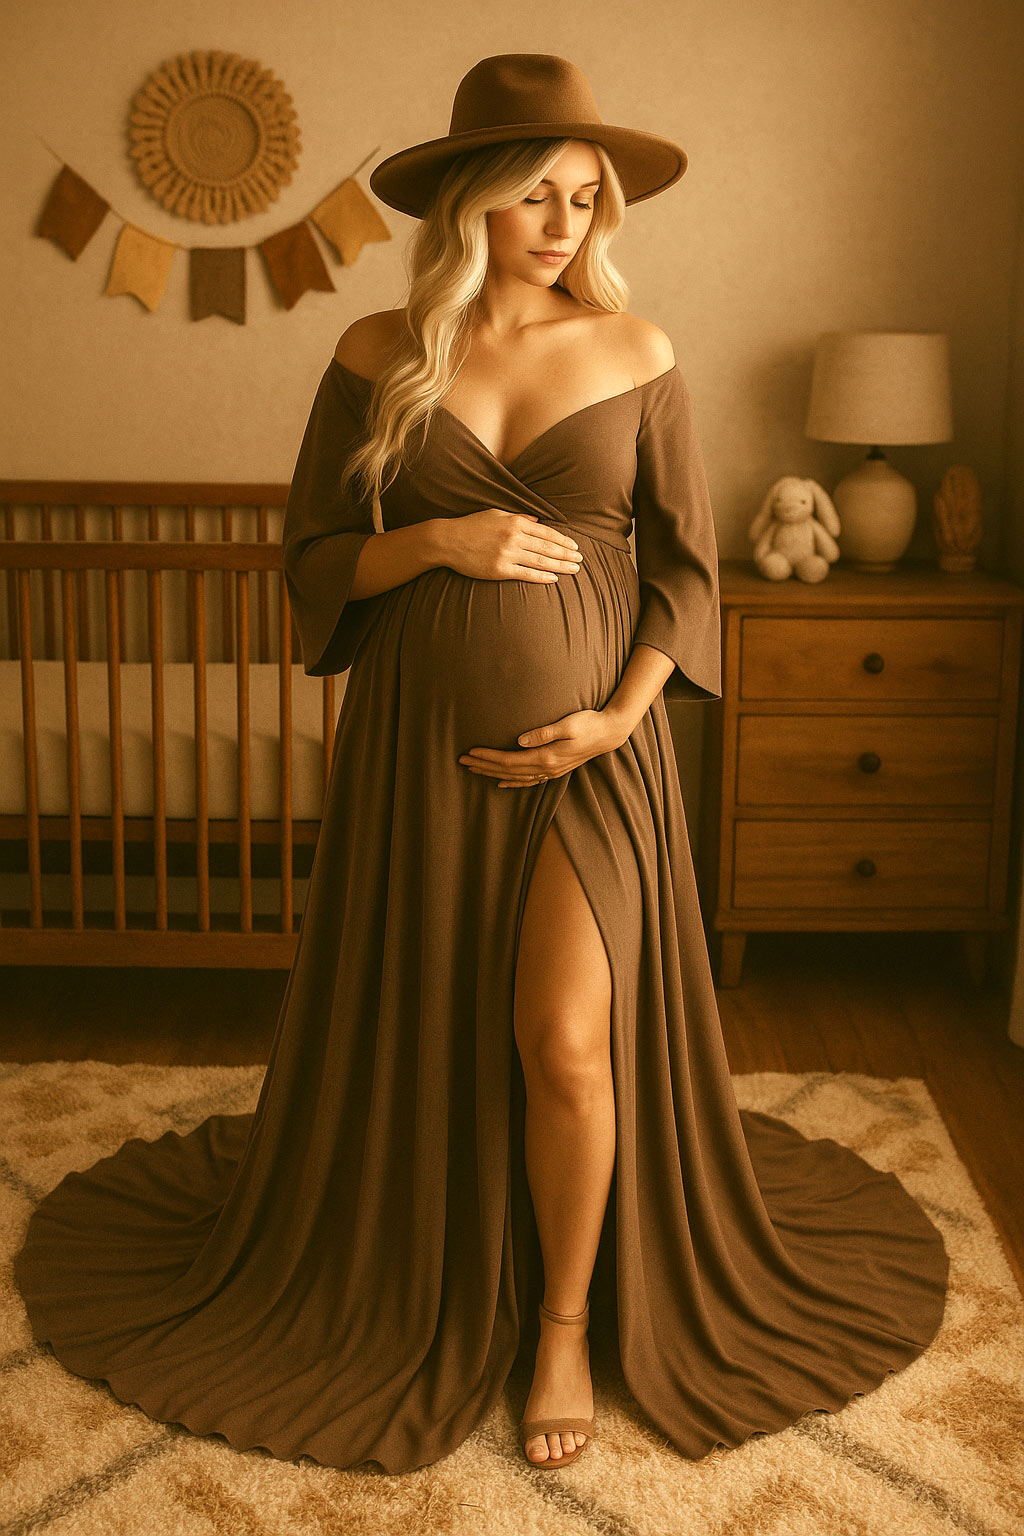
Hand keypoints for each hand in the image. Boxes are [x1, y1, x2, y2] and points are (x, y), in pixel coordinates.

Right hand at [437, 509, 582, 583]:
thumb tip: (536, 521)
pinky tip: (554, 579)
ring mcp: (507, 554)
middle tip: (581, 560)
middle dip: (566, 555)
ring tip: (574, 570)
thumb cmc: (472, 526)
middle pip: (547, 547)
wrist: (448, 540)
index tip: (575, 547)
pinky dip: (542, 577)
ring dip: (560, 566)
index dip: (563, 541)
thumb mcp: (496, 514)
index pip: (546, 532)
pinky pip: (526, 574)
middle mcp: (514, 537)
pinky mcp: (499, 570)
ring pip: (541, 561)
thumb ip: (518, 517)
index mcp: (515, 522)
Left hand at [458, 708, 626, 788]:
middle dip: (484, 766)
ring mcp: (551, 772)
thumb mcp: (567, 724)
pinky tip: (501, 783)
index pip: (509, 759)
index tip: (470, 752)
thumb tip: (520, 740)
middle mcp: (547, 768)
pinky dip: (513, 783)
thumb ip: (544, 733)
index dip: (488, 757)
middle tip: (462, 761)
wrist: (609, 733)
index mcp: (547, 757)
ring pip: (515, 777)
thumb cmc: (588, 723)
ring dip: (493, 774)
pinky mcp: (554, 770)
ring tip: (474, 770)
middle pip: (507, 770)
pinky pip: (529, 781)